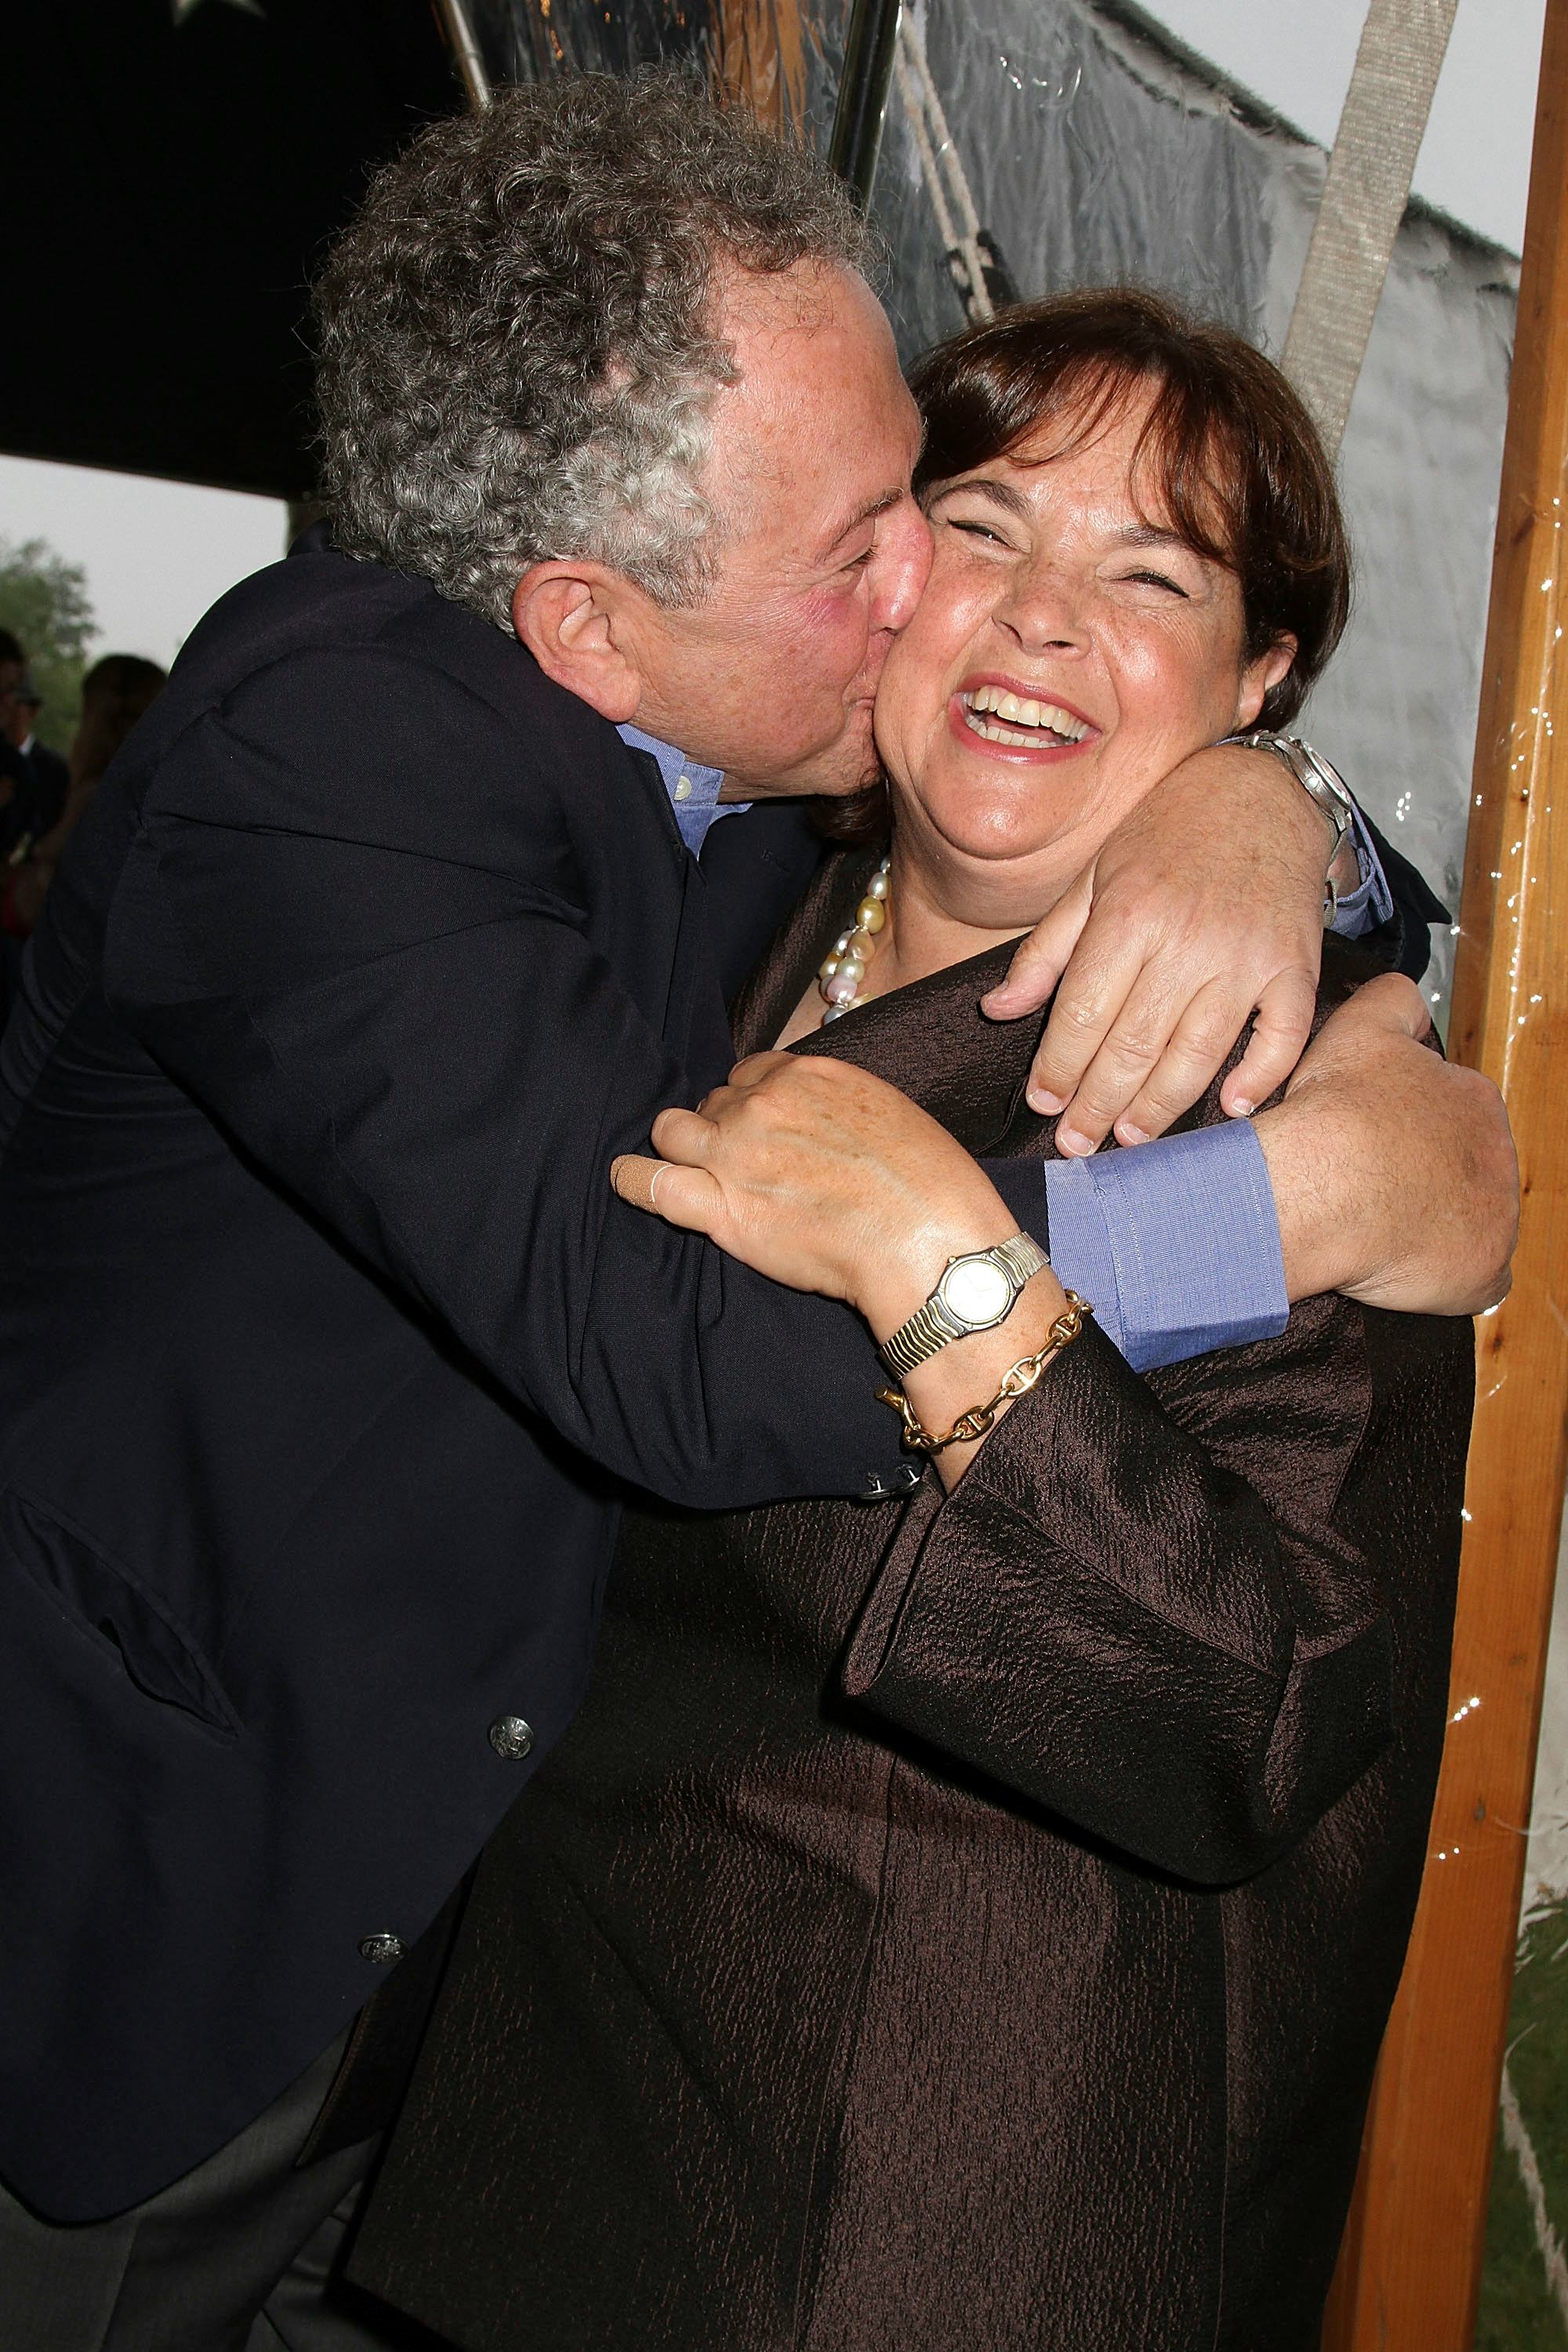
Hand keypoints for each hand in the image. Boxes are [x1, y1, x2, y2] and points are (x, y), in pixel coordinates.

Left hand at [613, 1053, 1070, 1484]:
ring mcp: (736, 1154)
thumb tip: (826, 1121)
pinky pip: (652, 1185)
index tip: (761, 1127)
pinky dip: (634, 1182)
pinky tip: (627, 1182)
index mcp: (808, 1075)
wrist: (930, 1240)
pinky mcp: (721, 1209)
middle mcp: (764, 1104)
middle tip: (745, 1166)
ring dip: (679, 1149)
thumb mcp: (891, 1115)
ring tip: (688, 1172)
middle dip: (720, 1128)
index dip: (750, 1100)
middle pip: (712, 1103)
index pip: (750, 1073)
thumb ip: (841, 1108)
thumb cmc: (930, 1185)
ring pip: (672, 1132)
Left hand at [980, 743, 1330, 1153]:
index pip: (1083, 1014)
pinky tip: (1229, 1108)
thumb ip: (1046, 949)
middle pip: (1133, 1046)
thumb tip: (996, 1010)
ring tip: (1130, 1138)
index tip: (1042, 1103)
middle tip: (1077, 1145)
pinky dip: (1258, 1077)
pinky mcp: (1295, 966)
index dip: (1058, 1068)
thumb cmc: (1165, 834)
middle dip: (1097, 1105)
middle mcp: (1186, 940)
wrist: (1258, 793)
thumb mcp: (1092, 876)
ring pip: (1198, 1053)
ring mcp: (1246, 957)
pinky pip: (1281, 1037)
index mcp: (1127, 915)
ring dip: (1160, 1107)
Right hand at [1254, 976, 1516, 1315]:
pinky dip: (1445, 1277)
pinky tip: (1405, 1268)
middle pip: (1465, 1168)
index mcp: (1474, 1098)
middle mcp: (1498, 1153)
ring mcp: (1498, 1214)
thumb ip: (1392, 1000)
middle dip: (1427, 1178)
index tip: (1374, 1142)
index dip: (1410, 1129)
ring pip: (1472, 1221)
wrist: (1326, 1183)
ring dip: (1435, 1226)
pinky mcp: (1484, 1268)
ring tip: (1378, 1230)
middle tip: (1371, 1187)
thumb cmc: (1337, 1112)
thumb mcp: (1364, 1025)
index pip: (1454, 1113)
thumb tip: (1403, 996)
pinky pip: (1475, 1277)